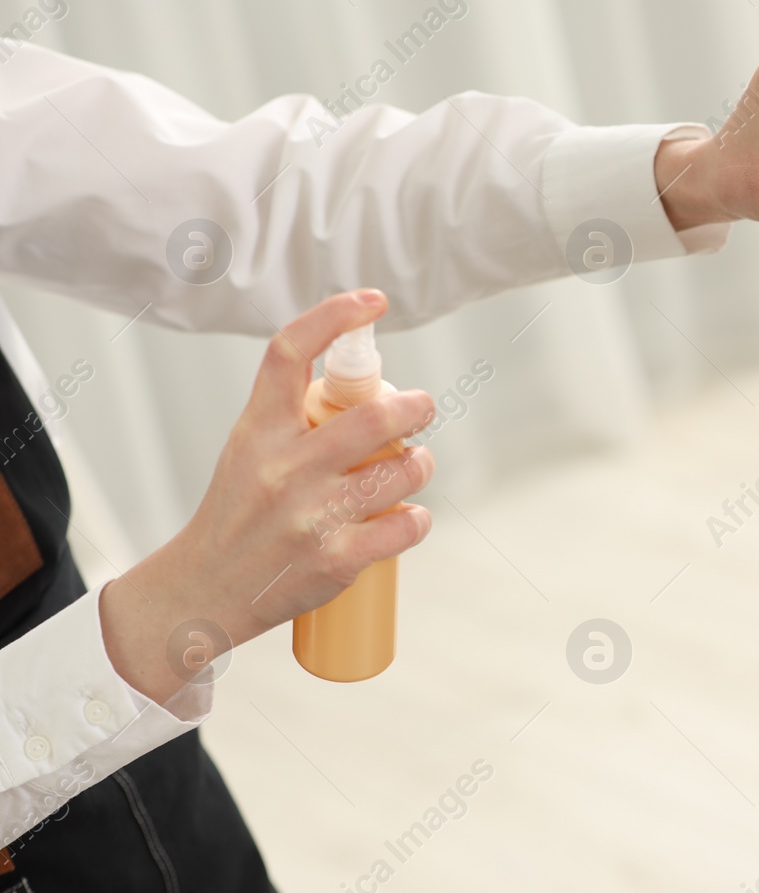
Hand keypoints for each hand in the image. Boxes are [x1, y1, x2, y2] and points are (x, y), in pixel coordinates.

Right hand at [100, 289, 437, 703]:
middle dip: (414, 406)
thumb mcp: (249, 448)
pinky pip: (405, 525)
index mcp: (258, 430)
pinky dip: (418, 518)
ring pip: (401, 471)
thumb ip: (294, 413)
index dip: (334, 316)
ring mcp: (309, 516)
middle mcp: (282, 468)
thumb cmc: (237, 512)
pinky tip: (410, 515)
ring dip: (421, 463)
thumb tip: (368, 381)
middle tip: (421, 407)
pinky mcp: (335, 560)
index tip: (372, 300)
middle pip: (373, 416)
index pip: (289, 352)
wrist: (202, 592)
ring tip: (414, 463)